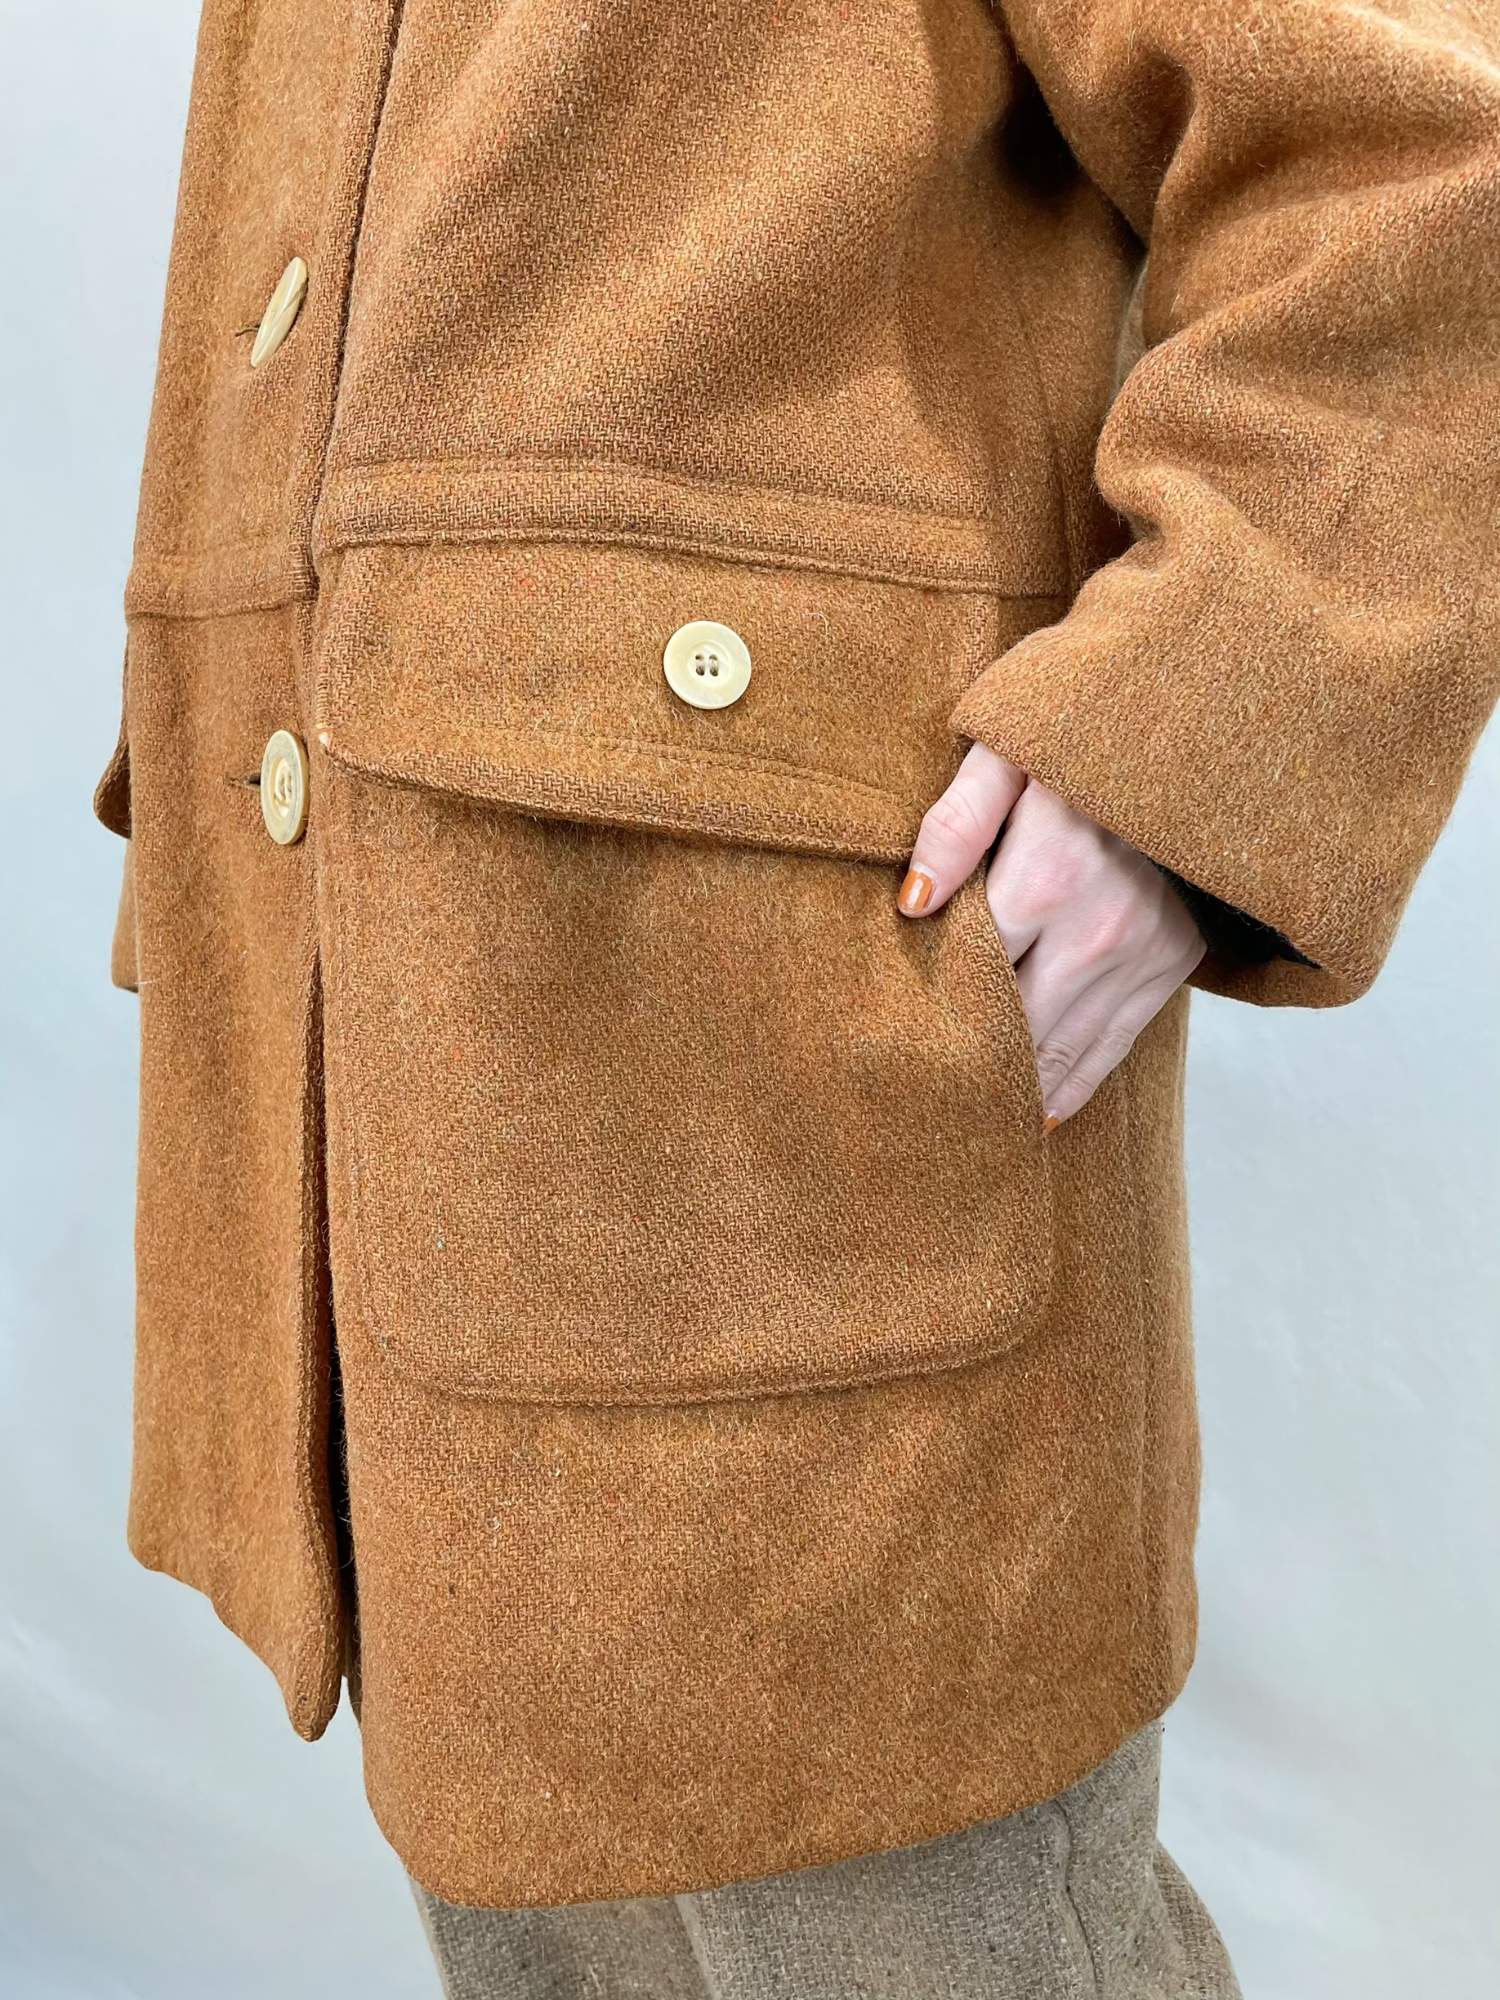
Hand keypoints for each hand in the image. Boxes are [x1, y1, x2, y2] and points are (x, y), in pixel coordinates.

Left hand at [899, 744, 1206, 1130]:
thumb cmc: (1081, 742)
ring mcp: (1142, 955)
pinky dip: (1071, 1087)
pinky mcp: (1173, 966)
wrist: (1202, 733)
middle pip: (1015, 1025)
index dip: (931, 1005)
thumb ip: (956, 821)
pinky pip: (1114, 1048)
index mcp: (1049, 876)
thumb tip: (913, 901)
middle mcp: (1099, 931)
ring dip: (1018, 1092)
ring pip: (1064, 1051)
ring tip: (969, 1127)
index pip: (972, 969)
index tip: (895, 1038)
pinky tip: (1035, 1115)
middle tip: (918, 1103)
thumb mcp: (1009, 751)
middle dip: (968, 1064)